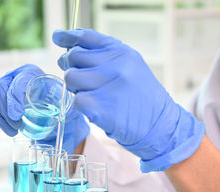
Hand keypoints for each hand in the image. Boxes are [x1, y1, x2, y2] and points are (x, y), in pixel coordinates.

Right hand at [0, 64, 89, 152]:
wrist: (49, 108)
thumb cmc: (59, 104)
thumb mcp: (66, 103)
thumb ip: (69, 105)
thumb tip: (70, 110)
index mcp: (31, 73)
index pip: (17, 82)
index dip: (14, 98)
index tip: (18, 115)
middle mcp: (13, 75)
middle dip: (5, 111)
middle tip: (16, 127)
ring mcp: (2, 86)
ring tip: (12, 131)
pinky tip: (2, 125)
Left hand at [53, 29, 204, 171]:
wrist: (161, 126)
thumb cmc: (142, 98)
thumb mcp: (131, 68)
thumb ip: (105, 57)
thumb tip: (70, 49)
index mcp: (122, 53)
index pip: (86, 37)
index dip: (68, 37)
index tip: (58, 38)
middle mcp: (115, 65)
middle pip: (73, 58)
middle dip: (72, 68)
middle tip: (82, 80)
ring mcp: (108, 86)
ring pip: (71, 78)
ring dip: (76, 88)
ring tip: (92, 96)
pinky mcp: (101, 108)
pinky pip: (76, 100)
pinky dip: (81, 106)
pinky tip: (95, 109)